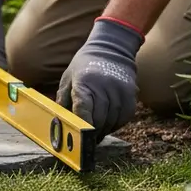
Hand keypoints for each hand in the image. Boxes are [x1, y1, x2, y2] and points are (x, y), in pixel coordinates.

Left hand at [57, 18, 143, 142]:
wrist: (110, 49)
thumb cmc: (83, 68)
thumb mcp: (67, 80)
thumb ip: (63, 103)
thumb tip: (59, 125)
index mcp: (84, 81)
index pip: (83, 108)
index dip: (82, 126)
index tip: (79, 138)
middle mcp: (104, 85)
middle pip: (99, 118)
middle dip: (91, 133)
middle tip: (85, 140)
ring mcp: (120, 89)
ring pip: (112, 121)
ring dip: (103, 130)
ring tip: (96, 131)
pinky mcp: (131, 94)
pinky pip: (124, 118)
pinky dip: (115, 124)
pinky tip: (108, 122)